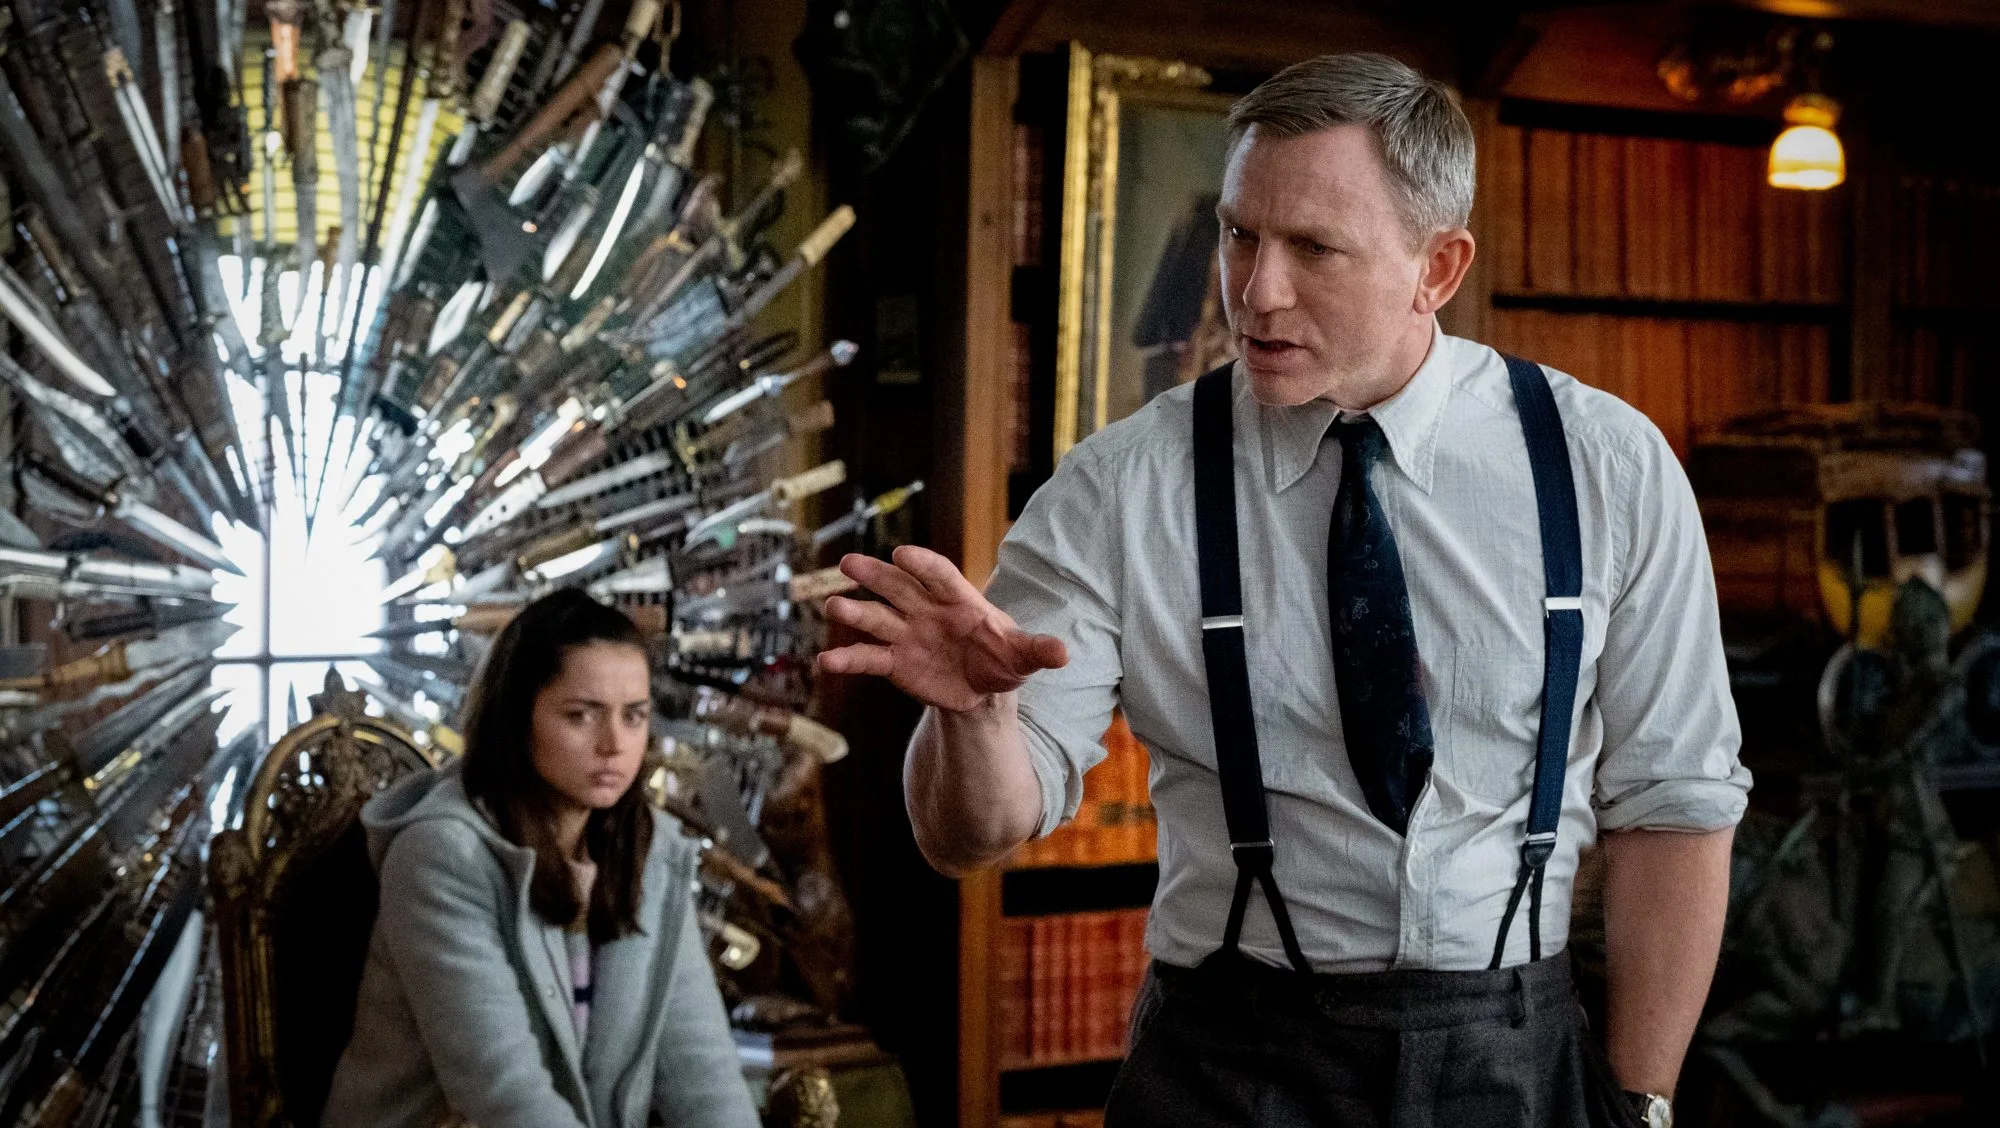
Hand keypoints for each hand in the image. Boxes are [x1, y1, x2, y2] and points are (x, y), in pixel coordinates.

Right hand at [817, 546, 1068, 712]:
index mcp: (958, 599)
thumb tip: (1064, 654)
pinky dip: (847, 660)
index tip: (900, 554)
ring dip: (853, 612)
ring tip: (833, 608)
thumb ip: (1038, 651)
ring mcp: (906, 633)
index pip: (938, 574)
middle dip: (874, 575)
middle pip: (897, 586)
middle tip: (848, 564)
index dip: (921, 563)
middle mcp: (925, 610)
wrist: (980, 688)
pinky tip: (825, 664)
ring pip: (875, 617)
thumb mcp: (1023, 657)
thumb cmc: (1002, 659)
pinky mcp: (894, 661)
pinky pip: (867, 657)